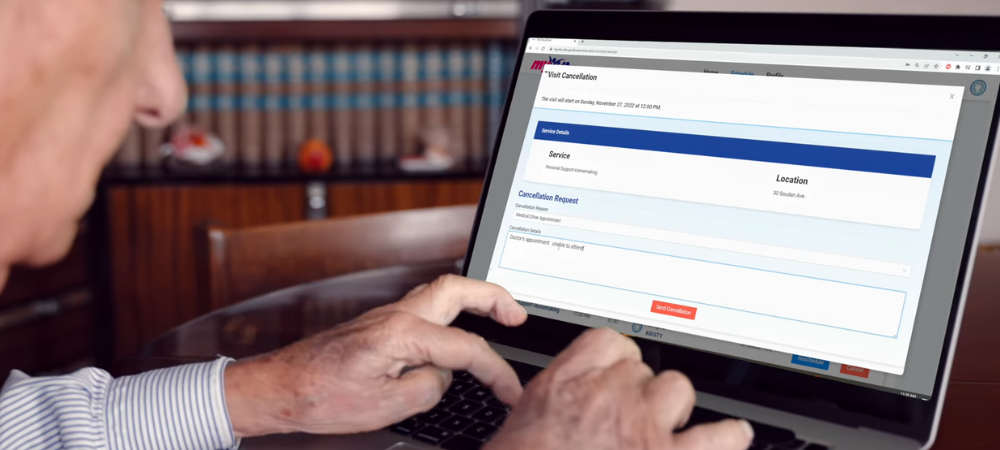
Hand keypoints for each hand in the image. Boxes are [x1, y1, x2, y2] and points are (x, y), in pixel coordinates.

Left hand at [223, 274, 527, 437]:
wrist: (280, 388)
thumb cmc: (320, 397)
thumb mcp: (386, 406)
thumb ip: (429, 387)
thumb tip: (444, 376)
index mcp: (402, 333)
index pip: (466, 348)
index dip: (497, 372)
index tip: (511, 391)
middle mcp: (396, 315)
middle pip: (458, 288)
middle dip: (495, 297)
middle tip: (520, 316)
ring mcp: (387, 315)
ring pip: (441, 291)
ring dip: (474, 298)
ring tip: (499, 316)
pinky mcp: (380, 324)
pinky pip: (426, 306)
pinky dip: (452, 310)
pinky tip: (457, 329)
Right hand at [486, 328, 752, 449]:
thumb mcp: (518, 427)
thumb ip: (548, 409)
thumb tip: (557, 413)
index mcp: (565, 383)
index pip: (607, 343)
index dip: (616, 358)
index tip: (617, 369)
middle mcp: (607, 395)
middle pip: (640, 368)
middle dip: (639, 390)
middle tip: (631, 412)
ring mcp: (642, 426)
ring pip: (677, 389)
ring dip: (673, 406)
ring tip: (673, 420)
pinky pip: (717, 437)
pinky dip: (729, 436)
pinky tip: (733, 435)